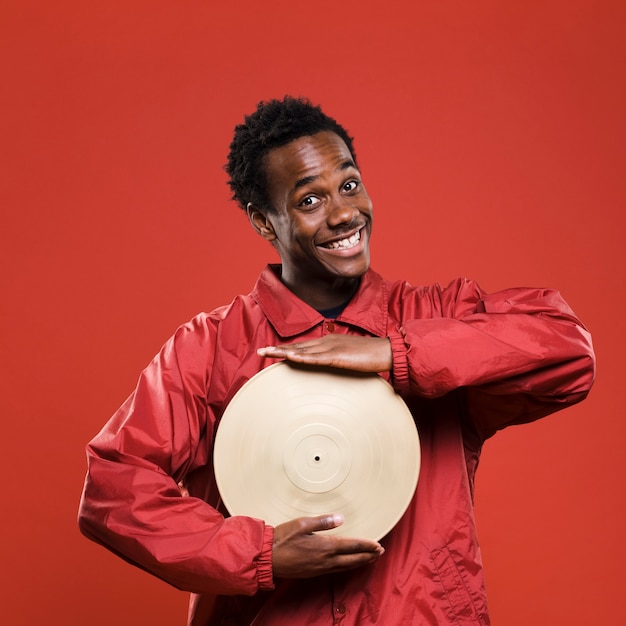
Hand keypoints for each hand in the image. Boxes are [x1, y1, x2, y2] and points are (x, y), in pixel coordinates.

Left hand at [257, 335, 391, 372]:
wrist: (387, 351)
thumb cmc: (370, 355)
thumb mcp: (349, 357)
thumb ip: (337, 360)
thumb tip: (329, 366)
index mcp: (329, 341)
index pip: (303, 346)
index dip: (286, 348)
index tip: (271, 351)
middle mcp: (327, 341)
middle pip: (297, 346)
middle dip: (278, 349)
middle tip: (260, 352)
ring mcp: (331, 348)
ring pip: (301, 351)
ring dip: (282, 352)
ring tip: (266, 353)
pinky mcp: (337, 356)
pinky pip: (315, 358)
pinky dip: (300, 357)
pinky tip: (289, 357)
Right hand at [272, 514, 383, 578]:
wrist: (268, 557)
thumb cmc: (283, 538)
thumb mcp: (302, 524)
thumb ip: (323, 522)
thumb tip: (341, 518)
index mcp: (324, 546)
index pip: (351, 546)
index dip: (366, 545)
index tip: (378, 545)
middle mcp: (325, 560)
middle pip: (352, 560)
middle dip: (368, 556)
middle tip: (380, 553)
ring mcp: (320, 568)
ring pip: (345, 567)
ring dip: (359, 562)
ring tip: (369, 559)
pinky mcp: (314, 572)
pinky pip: (336, 570)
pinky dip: (347, 567)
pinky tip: (347, 564)